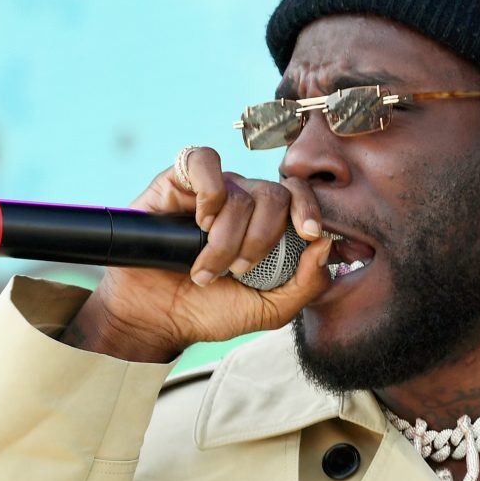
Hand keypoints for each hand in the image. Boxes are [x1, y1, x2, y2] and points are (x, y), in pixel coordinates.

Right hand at [62, 146, 332, 361]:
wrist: (155, 318)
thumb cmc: (208, 311)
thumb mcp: (268, 311)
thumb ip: (307, 284)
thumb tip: (325, 245)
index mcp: (267, 224)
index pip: (299, 195)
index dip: (309, 208)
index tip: (309, 233)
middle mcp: (242, 201)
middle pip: (273, 195)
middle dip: (260, 239)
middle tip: (239, 270)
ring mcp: (210, 189)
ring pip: (240, 192)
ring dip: (225, 238)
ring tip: (206, 268)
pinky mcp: (176, 181)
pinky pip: (203, 163)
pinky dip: (209, 194)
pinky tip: (199, 222)